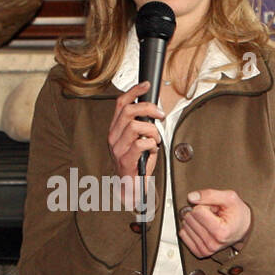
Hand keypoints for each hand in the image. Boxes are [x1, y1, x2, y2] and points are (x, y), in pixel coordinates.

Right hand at [108, 82, 162, 209]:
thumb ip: (142, 126)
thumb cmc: (136, 164)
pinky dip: (152, 144)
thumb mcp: (138, 140)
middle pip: (129, 111)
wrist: (131, 188)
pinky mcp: (125, 160)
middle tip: (160, 115)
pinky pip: (141, 143)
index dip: (134, 92)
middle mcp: (113, 137)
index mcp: (115, 130)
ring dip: (152, 130)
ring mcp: (118, 148)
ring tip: (156, 139)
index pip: (121, 104)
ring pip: (135, 126)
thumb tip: (154, 111)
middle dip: (149, 109)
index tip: (146, 85)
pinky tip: (153, 149)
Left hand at [178, 188, 250, 257]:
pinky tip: (202, 227)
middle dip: (199, 212)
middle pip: (190, 218)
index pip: (197, 210)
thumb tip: (191, 197)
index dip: (205, 205)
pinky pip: (183, 235)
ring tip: (209, 222)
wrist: (242, 228)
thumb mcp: (229, 198)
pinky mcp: (200, 252)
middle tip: (212, 215)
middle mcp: (213, 243)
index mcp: (221, 232)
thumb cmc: (237, 213)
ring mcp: (206, 249)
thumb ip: (210, 194)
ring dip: (195, 220)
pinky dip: (190, 228)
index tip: (215, 209)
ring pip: (185, 226)